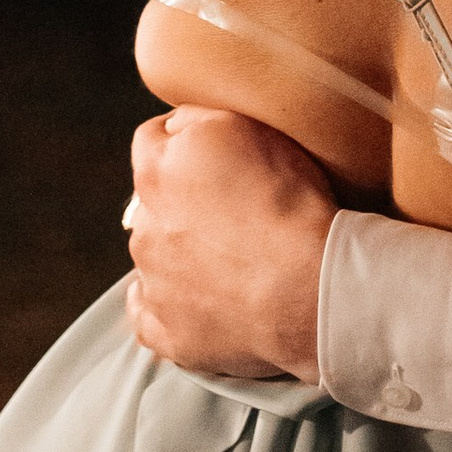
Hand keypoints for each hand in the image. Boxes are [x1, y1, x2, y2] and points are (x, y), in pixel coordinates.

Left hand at [123, 106, 337, 379]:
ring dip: (179, 252)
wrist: (308, 287)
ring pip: (154, 257)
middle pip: (153, 202)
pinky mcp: (167, 332)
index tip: (216, 153)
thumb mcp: (245, 126)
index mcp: (156, 172)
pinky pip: (151, 315)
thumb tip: (176, 126)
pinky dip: (170, 305)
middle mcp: (143, 226)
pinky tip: (199, 298)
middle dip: (181, 201)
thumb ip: (197, 119)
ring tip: (233, 258)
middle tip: (233, 209)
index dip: (183, 140)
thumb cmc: (287, 201)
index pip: (152, 139)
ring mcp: (153, 284)